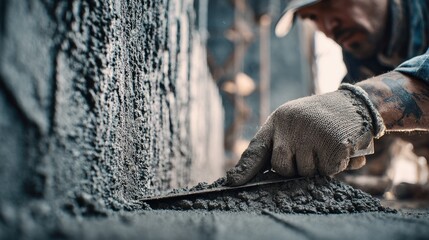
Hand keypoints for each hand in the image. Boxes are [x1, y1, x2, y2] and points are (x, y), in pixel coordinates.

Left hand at [226, 84, 384, 185]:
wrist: (355, 103)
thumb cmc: (320, 119)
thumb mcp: (294, 124)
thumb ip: (281, 146)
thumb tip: (255, 176)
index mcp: (278, 120)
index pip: (257, 148)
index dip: (245, 169)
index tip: (232, 182)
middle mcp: (290, 124)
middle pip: (282, 167)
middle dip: (296, 168)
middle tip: (312, 150)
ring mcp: (311, 132)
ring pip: (306, 172)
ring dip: (319, 166)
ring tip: (328, 144)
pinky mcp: (333, 142)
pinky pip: (329, 171)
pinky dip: (337, 165)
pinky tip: (342, 148)